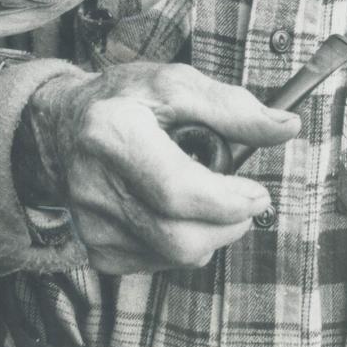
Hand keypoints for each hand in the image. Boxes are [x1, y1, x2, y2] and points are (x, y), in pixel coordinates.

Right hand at [25, 61, 299, 273]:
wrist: (60, 126)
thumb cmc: (124, 100)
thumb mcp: (177, 84)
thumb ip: (234, 107)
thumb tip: (286, 127)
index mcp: (112, 133)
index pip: (175, 190)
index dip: (226, 200)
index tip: (258, 193)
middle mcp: (94, 186)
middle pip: (179, 238)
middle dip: (228, 222)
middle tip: (241, 195)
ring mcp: (92, 226)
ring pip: (176, 257)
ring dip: (209, 230)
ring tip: (198, 190)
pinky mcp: (98, 251)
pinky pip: (162, 262)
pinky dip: (183, 239)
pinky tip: (172, 208)